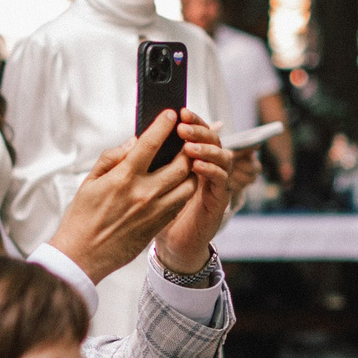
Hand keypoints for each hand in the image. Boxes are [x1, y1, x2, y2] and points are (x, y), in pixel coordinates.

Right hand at [47, 111, 198, 283]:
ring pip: (188, 183)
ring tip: (185, 162)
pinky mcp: (159, 225)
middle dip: (186, 147)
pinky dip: (183, 189)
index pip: (151, 143)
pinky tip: (177, 184)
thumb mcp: (89, 182)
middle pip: (180, 162)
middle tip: (185, 139)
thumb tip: (134, 142)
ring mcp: (155, 210)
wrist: (83, 255)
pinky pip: (181, 202)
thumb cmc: (82, 218)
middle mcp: (144, 193)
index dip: (164, 125)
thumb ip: (112, 157)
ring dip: (190, 170)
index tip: (171, 114)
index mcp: (124, 178)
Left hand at [153, 114, 244, 273]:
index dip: (192, 121)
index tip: (179, 112)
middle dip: (199, 130)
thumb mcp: (144, 183)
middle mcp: (206, 167)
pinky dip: (211, 170)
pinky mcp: (219, 201)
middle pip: (212, 140)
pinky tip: (197, 165)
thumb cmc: (156, 213)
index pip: (196, 133)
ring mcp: (215, 184)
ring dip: (207, 148)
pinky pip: (221, 181)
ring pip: (222, 156)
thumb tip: (135, 139)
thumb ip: (141, 161)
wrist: (170, 245)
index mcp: (190, 160)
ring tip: (189, 146)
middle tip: (183, 126)